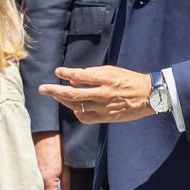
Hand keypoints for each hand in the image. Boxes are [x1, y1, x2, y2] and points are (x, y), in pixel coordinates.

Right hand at [33, 131, 70, 189]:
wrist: (44, 129)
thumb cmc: (57, 145)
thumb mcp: (66, 168)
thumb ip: (67, 187)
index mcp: (47, 181)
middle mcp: (36, 180)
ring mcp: (29, 175)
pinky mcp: (26, 170)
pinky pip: (30, 184)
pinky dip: (35, 187)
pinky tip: (41, 185)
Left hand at [39, 66, 153, 123]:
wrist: (147, 96)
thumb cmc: (128, 79)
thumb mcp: (111, 71)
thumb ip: (92, 74)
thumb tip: (72, 79)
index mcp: (105, 78)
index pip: (80, 76)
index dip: (66, 73)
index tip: (57, 71)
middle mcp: (103, 93)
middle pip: (73, 94)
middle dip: (55, 90)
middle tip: (42, 88)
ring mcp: (103, 107)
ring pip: (76, 106)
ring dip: (63, 100)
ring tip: (55, 94)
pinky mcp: (105, 117)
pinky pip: (85, 117)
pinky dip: (76, 111)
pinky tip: (73, 106)